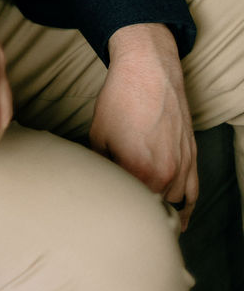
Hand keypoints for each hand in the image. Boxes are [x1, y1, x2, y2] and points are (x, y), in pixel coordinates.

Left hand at [90, 23, 197, 230]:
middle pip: (152, 207)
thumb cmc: (121, 97)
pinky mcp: (192, 157)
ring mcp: (182, 166)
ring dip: (160, 210)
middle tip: (122, 206)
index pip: (129, 204)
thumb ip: (101, 166)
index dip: (116, 205)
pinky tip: (179, 222)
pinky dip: (186, 209)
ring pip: (173, 204)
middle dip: (137, 208)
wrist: (147, 68)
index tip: (107, 205)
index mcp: (139, 170)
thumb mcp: (98, 134)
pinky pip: (193, 194)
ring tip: (145, 217)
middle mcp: (165, 173)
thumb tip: (101, 183)